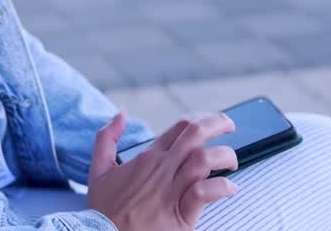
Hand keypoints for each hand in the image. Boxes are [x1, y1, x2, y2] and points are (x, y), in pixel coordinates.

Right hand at [86, 112, 238, 230]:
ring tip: (231, 163)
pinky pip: (203, 193)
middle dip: (218, 124)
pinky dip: (221, 187)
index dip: (200, 121)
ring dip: (224, 155)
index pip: (180, 128)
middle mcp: (162, 168)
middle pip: (195, 134)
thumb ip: (106, 139)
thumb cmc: (103, 209)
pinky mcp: (178, 214)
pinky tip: (230, 189)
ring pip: (203, 160)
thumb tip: (120, 116)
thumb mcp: (98, 170)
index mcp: (148, 157)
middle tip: (230, 126)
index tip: (212, 125)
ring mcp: (171, 190)